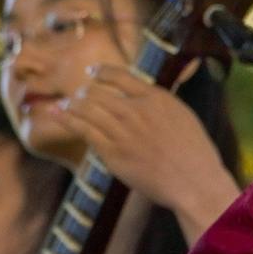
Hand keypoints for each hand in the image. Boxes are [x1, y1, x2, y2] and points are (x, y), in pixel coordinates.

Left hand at [62, 65, 239, 240]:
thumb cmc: (195, 154)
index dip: (102, 72)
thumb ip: (160, 105)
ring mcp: (122, 130)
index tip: (92, 73)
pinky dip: (66, 119)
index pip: (121, 76)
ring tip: (63, 104)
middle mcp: (136, 109)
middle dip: (85, 92)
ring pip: (87, 108)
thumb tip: (145, 99)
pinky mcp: (112, 151)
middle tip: (77, 94)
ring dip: (72, 104)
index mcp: (156, 98)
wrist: (194, 181)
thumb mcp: (183, 116)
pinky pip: (83, 129)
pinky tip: (57, 113)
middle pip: (99, 92)